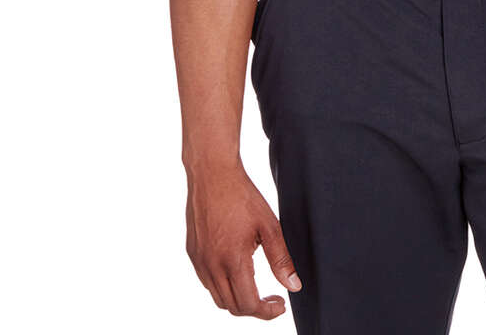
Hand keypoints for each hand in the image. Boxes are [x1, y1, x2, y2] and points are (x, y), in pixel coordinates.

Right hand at [185, 160, 302, 317]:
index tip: (280, 303)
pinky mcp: (193, 253)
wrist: (212, 173)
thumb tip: (293, 285)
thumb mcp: (269, 225)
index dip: (267, 311)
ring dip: (237, 299)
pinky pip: (207, 281)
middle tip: (272, 297)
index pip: (248, 305)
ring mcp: (199, 261)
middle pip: (232, 307)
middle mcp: (211, 266)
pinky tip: (236, 270)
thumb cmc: (241, 195)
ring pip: (218, 297)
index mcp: (232, 261)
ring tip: (255, 286)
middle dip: (254, 308)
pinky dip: (223, 286)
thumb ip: (281, 259)